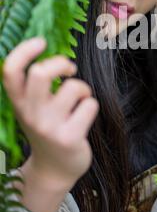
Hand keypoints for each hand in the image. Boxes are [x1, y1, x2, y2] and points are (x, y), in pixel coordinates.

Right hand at [2, 37, 99, 188]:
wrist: (54, 169)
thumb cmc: (48, 128)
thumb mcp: (32, 108)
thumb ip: (35, 85)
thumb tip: (54, 54)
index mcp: (19, 102)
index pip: (11, 71)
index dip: (24, 51)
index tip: (41, 42)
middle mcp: (31, 113)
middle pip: (40, 73)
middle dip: (61, 63)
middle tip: (69, 69)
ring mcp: (49, 127)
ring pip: (74, 87)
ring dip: (82, 89)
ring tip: (79, 100)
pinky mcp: (69, 137)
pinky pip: (90, 105)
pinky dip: (90, 106)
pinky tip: (83, 118)